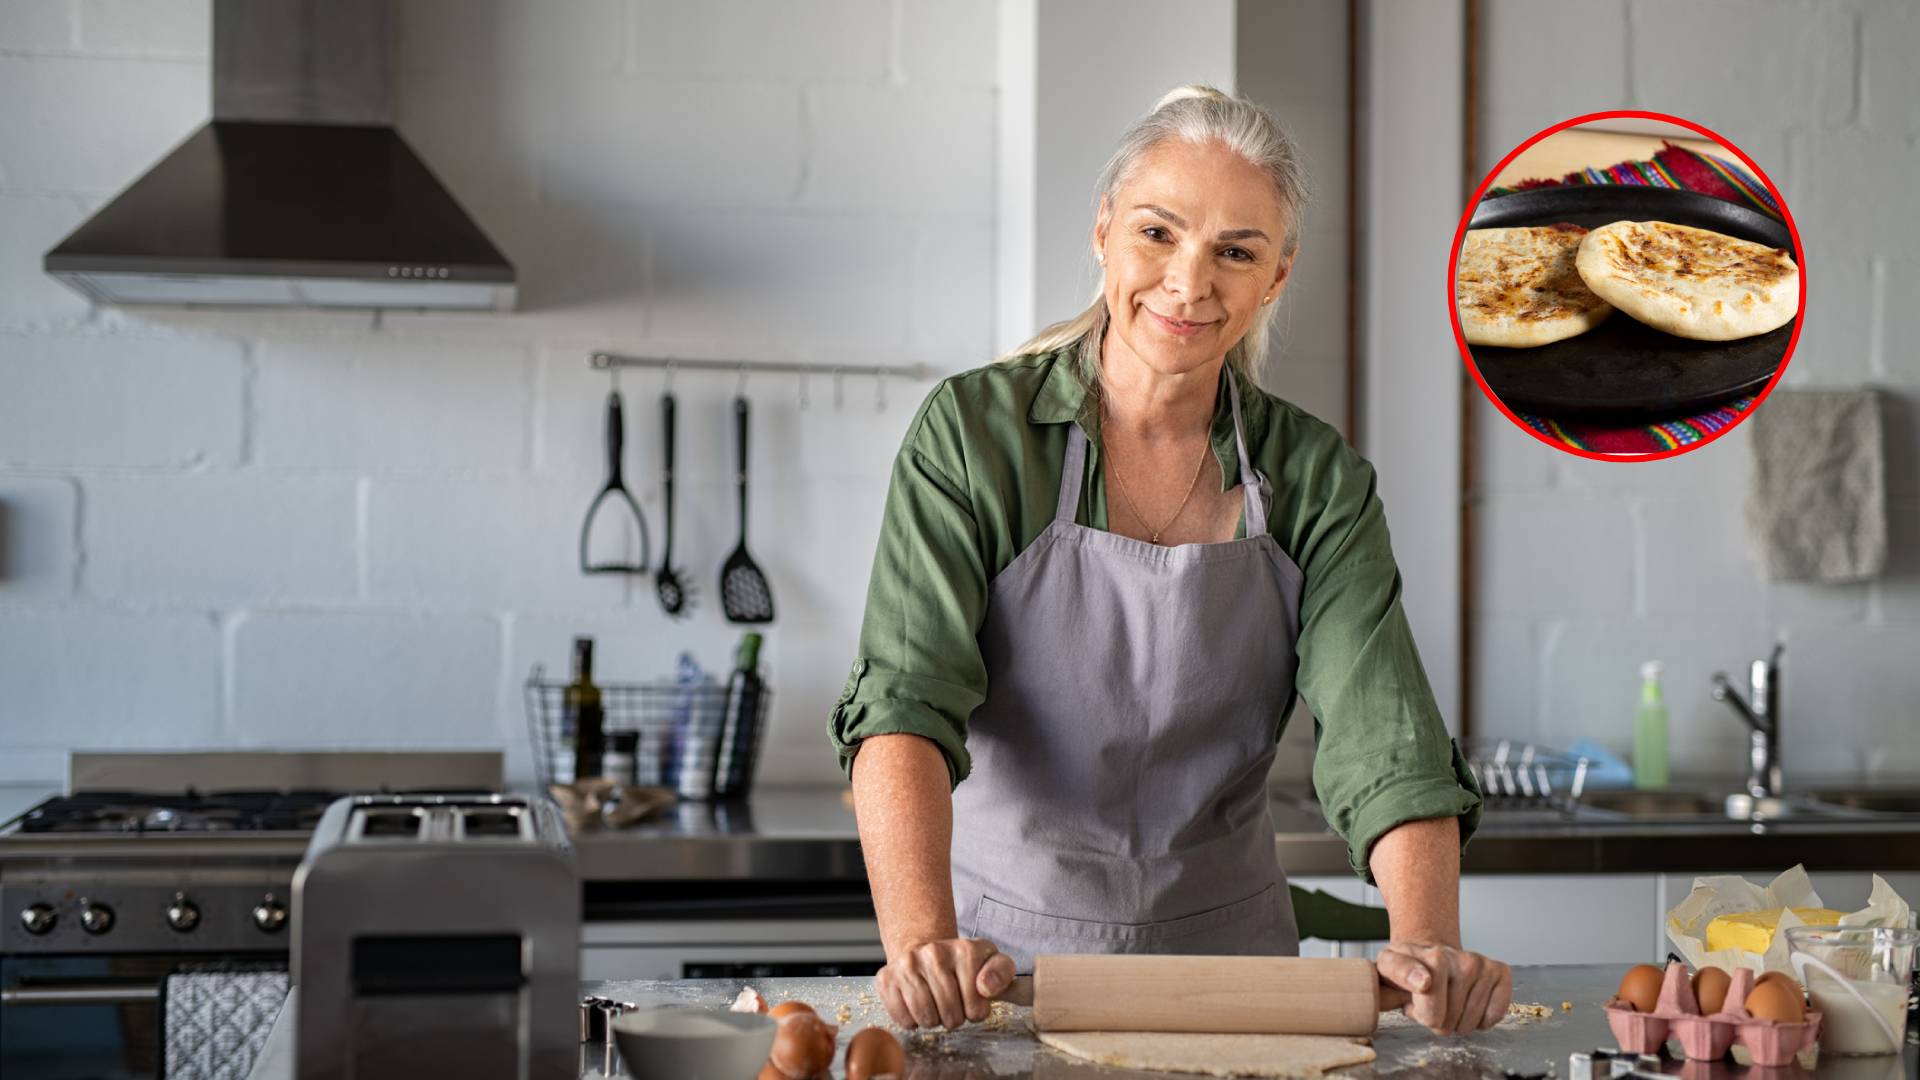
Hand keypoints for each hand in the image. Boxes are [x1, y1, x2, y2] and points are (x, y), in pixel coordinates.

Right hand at [874, 937, 1015, 1029]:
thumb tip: (985, 988)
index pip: (976, 1008)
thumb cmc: (963, 964)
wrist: (926, 952)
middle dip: (954, 1017)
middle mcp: (934, 952)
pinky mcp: (886, 979)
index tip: (971, 1000)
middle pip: (950, 1015)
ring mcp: (907, 965)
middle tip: (952, 1004)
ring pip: (926, 1018)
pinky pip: (903, 1018)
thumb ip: (1001, 973)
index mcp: (965, 950)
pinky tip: (917, 1006)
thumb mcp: (992, 962)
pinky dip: (912, 1021)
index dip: (975, 1011)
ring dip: (934, 1020)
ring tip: (936, 1006)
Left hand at [1376, 941, 1510, 1034]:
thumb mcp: (1386, 968)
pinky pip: (1495, 1014)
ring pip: (1470, 1023)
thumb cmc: (1409, 969)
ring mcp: (1479, 964)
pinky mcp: (1499, 972)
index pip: (1431, 1008)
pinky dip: (1482, 1020)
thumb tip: (1424, 982)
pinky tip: (1468, 1004)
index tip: (1418, 999)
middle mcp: (1456, 957)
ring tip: (1446, 1002)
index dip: (1424, 1013)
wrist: (1432, 954)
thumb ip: (1397, 974)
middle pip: (1447, 1022)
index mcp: (1426, 956)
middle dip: (1437, 1021)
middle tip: (1430, 1003)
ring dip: (1457, 1021)